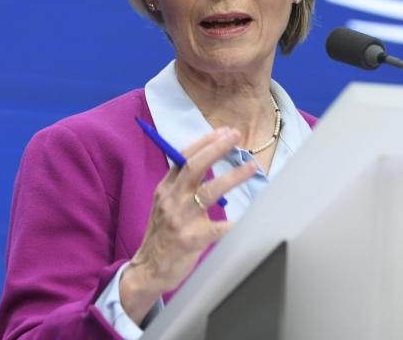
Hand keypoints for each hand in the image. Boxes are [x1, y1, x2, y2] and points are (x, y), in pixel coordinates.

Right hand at [120, 127, 256, 322]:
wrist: (148, 270)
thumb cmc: (162, 235)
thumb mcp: (165, 205)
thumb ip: (181, 186)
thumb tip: (206, 162)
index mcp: (165, 190)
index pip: (183, 157)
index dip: (204, 142)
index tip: (223, 132)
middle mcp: (171, 200)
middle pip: (195, 167)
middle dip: (217, 148)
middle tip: (236, 137)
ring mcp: (181, 220)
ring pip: (210, 191)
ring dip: (233, 176)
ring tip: (252, 167)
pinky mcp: (192, 239)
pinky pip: (220, 227)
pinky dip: (237, 221)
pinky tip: (253, 216)